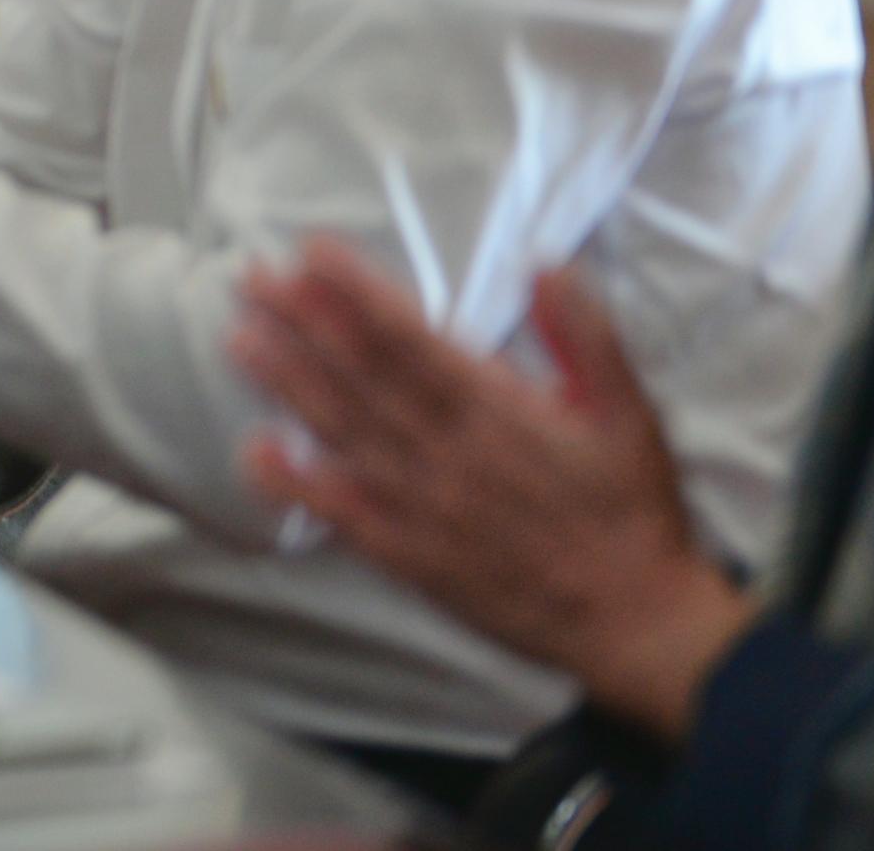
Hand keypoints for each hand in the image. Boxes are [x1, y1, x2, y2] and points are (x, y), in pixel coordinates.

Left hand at [229, 242, 754, 738]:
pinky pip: (344, 515)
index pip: (409, 337)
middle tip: (252, 277)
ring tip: (239, 338)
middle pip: (361, 375)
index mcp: (497, 409)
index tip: (311, 252)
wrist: (634, 622)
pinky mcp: (412, 556)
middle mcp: (446, 452)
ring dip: (288, 383)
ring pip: (343, 432)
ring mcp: (422, 506)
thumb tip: (542, 264)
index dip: (355, 292)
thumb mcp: (630, 411)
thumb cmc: (632, 510)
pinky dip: (297, 486)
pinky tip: (255, 455)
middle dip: (302, 322)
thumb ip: (584, 335)